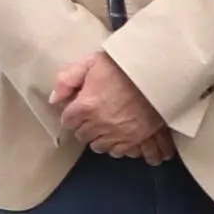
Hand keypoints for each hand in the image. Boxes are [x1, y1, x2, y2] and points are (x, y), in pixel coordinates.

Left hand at [49, 51, 171, 163]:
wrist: (158, 74)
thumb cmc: (124, 66)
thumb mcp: (91, 62)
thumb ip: (67, 79)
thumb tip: (55, 99)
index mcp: (85, 105)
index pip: (67, 121)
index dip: (72, 114)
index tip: (79, 108)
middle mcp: (98, 123)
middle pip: (82, 135)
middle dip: (84, 126)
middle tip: (92, 116)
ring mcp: (117, 133)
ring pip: (98, 146)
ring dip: (99, 137)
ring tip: (105, 127)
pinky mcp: (134, 138)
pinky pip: (118, 151)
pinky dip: (115, 145)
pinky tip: (117, 134)